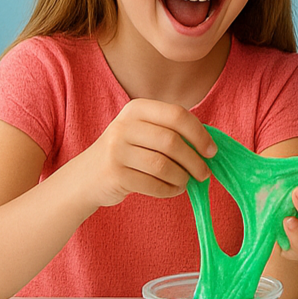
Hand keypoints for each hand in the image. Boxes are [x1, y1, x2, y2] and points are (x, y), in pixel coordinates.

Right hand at [75, 99, 215, 207]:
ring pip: (163, 165)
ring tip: (186, 182)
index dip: (200, 134)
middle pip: (172, 142)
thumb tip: (210, 147)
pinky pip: (153, 184)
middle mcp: (124, 125)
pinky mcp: (114, 174)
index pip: (177, 115)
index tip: (212, 151)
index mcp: (137, 109)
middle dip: (195, 161)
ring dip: (182, 177)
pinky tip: (173, 190)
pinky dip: (169, 190)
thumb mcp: (144, 132)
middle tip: (205, 173)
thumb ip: (172, 132)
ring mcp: (116, 149)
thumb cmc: (128, 153)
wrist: (85, 177)